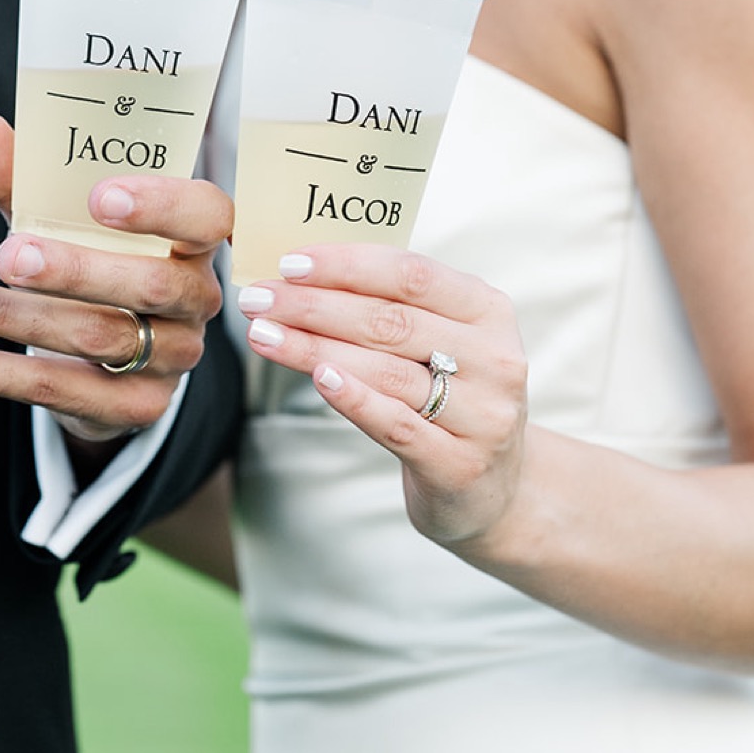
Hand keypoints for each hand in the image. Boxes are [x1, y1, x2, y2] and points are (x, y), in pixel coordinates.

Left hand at [0, 109, 231, 443]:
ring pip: (96, 337)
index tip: (100, 196)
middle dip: (74, 269)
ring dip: (10, 316)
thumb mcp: (57, 214)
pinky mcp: (129, 408)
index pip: (205, 216)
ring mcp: (169, 359)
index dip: (161, 205)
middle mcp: (193, 299)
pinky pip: (57, 390)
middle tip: (9, 255)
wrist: (103, 353)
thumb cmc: (88, 255)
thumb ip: (19, 174)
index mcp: (192, 238)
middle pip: (150, 284)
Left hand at [239, 244, 529, 546]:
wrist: (493, 488)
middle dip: (315, 305)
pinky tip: (316, 378)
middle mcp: (495, 359)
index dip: (347, 266)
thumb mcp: (439, 341)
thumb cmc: (450, 396)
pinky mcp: (460, 464)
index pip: (412, 274)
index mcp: (488, 310)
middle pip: (391, 321)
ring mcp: (483, 415)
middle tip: (259, 299)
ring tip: (263, 334)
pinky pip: (398, 424)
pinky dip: (354, 398)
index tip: (288, 264)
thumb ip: (390, 305)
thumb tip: (302, 274)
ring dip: (315, 348)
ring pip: (386, 371)